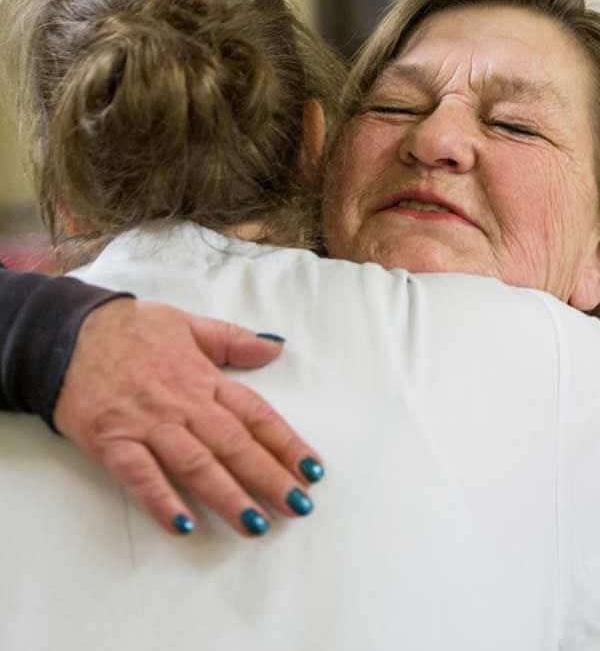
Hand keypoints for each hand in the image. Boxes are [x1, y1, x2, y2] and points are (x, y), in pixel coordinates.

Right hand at [54, 298, 323, 536]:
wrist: (69, 332)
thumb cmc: (132, 329)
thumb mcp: (188, 324)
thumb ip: (233, 340)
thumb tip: (276, 347)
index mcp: (203, 377)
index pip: (254, 414)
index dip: (285, 443)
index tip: (312, 470)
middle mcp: (182, 403)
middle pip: (233, 444)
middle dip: (269, 476)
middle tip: (298, 506)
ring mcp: (148, 424)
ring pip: (195, 463)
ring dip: (227, 495)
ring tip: (255, 524)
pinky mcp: (113, 441)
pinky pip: (140, 475)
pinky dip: (162, 499)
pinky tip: (184, 525)